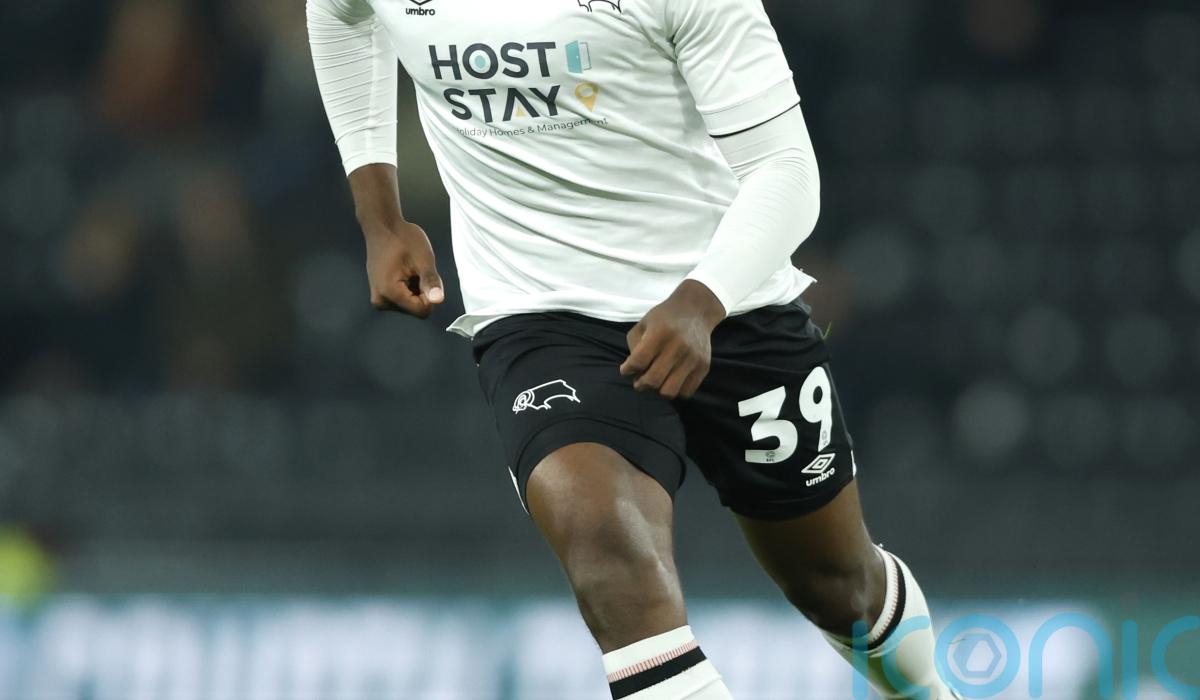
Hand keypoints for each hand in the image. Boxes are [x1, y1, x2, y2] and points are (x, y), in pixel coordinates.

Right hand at [363, 220, 444, 318]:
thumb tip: (438, 301)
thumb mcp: (423, 258)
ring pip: (411, 305)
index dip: (429, 294)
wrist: (382, 226)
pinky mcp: (380, 295)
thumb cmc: (403, 238)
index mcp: (389, 293)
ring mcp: (379, 299)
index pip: (422, 311)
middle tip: (414, 269)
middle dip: (421, 291)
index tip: (422, 273)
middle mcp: (381, 301)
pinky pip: (403, 300)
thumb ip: (431, 281)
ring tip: (407, 268)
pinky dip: (408, 288)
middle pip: (416, 309)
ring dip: (415, 289)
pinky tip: (403, 271)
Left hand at [620, 280, 725, 398]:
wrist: (696, 310)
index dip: (627, 370)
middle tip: (639, 381)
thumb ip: (634, 347)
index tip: (626, 369)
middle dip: (641, 384)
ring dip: (659, 390)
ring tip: (657, 380)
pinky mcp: (704, 366)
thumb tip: (635, 373)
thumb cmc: (664, 318)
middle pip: (653, 380)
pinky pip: (686, 392)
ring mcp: (693, 358)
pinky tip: (672, 379)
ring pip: (669, 391)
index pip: (638, 362)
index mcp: (659, 333)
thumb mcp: (643, 324)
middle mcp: (678, 346)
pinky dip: (675, 390)